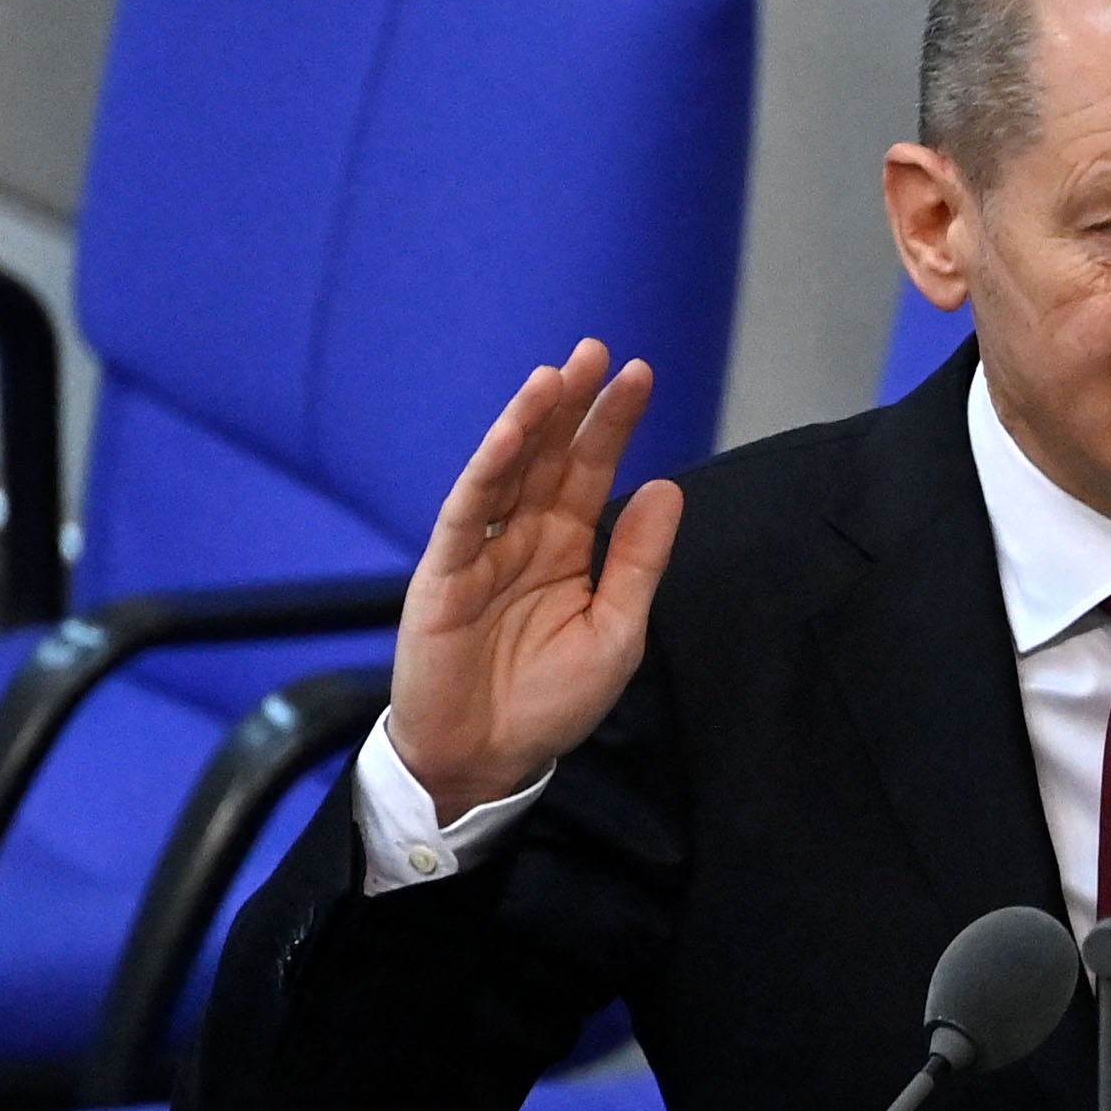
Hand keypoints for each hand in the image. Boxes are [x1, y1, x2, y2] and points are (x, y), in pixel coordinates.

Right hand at [388, 340, 680, 820]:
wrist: (490, 758)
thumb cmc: (551, 700)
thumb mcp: (617, 630)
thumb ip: (639, 561)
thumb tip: (667, 488)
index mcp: (567, 548)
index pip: (591, 471)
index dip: (613, 425)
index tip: (640, 376)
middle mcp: (524, 537)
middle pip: (549, 457)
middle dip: (573, 405)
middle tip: (600, 352)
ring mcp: (481, 551)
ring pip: (506, 472)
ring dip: (528, 423)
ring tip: (557, 377)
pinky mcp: (444, 574)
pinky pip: (466, 514)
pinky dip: (487, 472)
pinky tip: (510, 436)